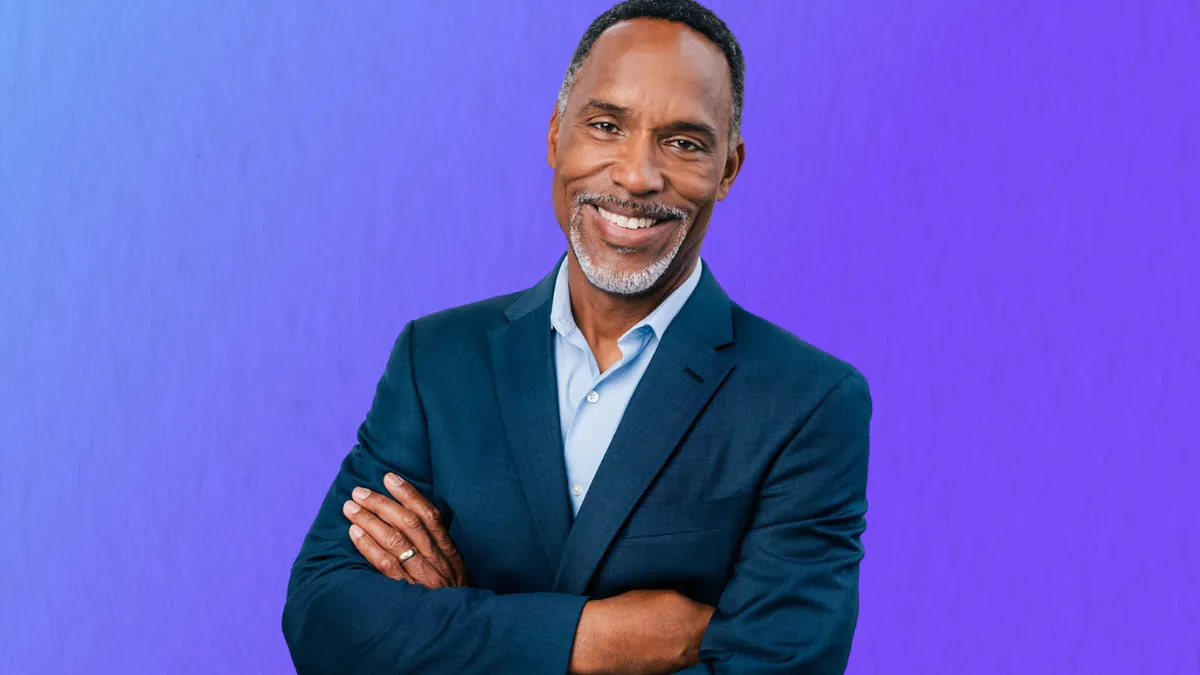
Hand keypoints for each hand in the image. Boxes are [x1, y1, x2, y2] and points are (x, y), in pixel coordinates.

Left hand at [342, 472, 469, 588]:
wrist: (459, 631)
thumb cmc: (452, 598)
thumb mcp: (454, 570)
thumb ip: (439, 547)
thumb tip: (414, 517)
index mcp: (449, 552)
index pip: (430, 515)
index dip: (409, 494)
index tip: (390, 477)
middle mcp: (437, 561)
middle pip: (409, 523)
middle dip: (382, 503)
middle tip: (360, 492)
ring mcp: (422, 576)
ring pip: (395, 540)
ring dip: (370, 520)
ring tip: (350, 508)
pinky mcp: (406, 592)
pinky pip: (386, 565)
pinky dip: (369, 546)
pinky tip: (354, 533)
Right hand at [569, 589, 714, 674]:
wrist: (598, 641)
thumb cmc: (627, 611)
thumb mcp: (665, 596)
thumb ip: (691, 605)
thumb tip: (702, 611)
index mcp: (696, 624)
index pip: (727, 623)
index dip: (729, 616)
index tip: (726, 610)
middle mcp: (692, 649)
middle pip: (716, 642)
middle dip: (713, 631)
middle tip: (706, 619)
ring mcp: (678, 665)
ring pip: (699, 653)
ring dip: (695, 643)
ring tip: (679, 630)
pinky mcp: (665, 674)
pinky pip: (681, 662)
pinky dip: (678, 653)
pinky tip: (666, 642)